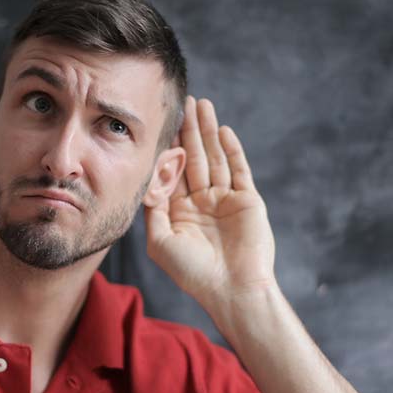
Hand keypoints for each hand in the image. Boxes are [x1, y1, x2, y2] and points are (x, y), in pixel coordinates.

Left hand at [144, 96, 276, 304]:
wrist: (231, 289)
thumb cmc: (192, 271)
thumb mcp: (160, 241)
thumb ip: (152, 209)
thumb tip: (144, 180)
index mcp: (180, 211)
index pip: (173, 172)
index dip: (168, 148)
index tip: (160, 124)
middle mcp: (202, 202)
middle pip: (195, 158)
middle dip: (189, 131)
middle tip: (185, 102)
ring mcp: (225, 200)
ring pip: (216, 158)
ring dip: (209, 132)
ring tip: (203, 105)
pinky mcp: (248, 201)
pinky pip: (239, 170)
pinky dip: (232, 150)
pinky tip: (223, 131)